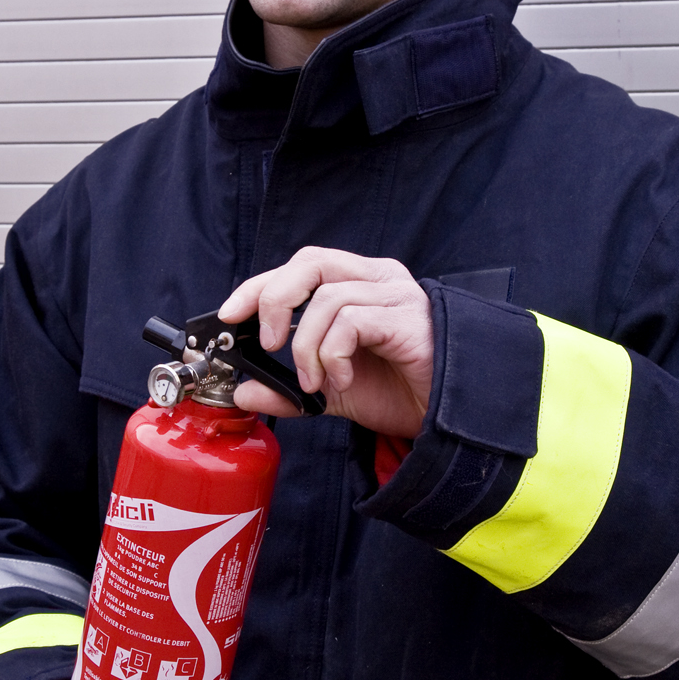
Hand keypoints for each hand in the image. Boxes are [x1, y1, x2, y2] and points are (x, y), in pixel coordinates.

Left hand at [217, 247, 432, 436]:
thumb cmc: (401, 392)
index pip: (300, 267)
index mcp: (359, 284)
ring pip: (327, 298)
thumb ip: (289, 390)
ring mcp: (395, 295)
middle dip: (274, 300)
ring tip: (316, 382)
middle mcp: (377, 279)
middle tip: (267, 343)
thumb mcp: (332, 391)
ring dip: (307, 347)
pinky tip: (341, 380)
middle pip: (309, 263)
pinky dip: (333, 355)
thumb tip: (244, 391)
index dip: (259, 285)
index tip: (229, 314)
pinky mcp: (406, 318)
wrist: (448, 416)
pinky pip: (351, 321)